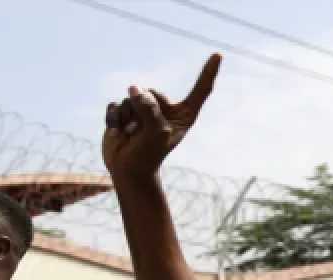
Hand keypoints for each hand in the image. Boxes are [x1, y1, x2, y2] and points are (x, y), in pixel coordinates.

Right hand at [102, 54, 221, 182]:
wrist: (127, 171)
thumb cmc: (148, 155)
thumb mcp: (155, 133)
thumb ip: (149, 108)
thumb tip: (134, 88)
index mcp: (183, 115)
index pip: (199, 90)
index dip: (208, 72)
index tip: (218, 55)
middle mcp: (165, 110)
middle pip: (152, 92)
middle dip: (142, 109)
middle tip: (140, 132)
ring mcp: (144, 110)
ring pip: (131, 98)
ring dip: (127, 118)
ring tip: (130, 135)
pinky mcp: (125, 112)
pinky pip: (116, 104)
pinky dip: (114, 119)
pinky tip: (118, 133)